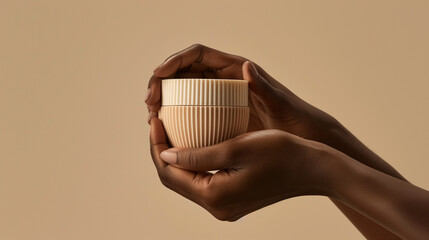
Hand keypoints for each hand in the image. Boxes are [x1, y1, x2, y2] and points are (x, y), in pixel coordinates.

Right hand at [146, 44, 335, 138]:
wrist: (302, 137)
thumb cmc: (294, 118)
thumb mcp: (280, 102)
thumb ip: (264, 85)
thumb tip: (246, 66)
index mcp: (235, 70)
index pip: (197, 55)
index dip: (175, 61)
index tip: (158, 74)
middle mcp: (223, 80)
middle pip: (182, 72)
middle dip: (160, 82)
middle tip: (149, 103)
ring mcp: (218, 98)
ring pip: (182, 92)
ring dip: (163, 101)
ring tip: (152, 117)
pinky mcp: (217, 115)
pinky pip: (189, 111)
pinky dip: (175, 117)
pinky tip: (166, 130)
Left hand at [150, 117, 327, 220]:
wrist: (312, 169)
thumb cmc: (280, 153)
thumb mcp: (235, 148)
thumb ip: (196, 155)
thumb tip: (165, 154)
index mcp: (214, 197)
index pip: (169, 173)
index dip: (156, 145)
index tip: (154, 119)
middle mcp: (217, 208)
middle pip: (175, 179)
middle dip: (162, 150)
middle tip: (160, 122)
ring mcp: (225, 207)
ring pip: (188, 180)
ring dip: (176, 156)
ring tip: (172, 129)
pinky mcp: (233, 200)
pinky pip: (203, 182)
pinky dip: (193, 162)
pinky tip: (193, 143)